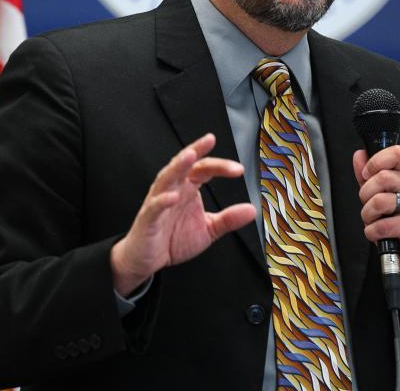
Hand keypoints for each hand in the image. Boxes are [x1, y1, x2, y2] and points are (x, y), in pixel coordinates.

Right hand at [110, 134, 255, 295]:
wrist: (148, 258)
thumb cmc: (173, 239)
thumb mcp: (208, 230)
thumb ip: (228, 219)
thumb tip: (252, 210)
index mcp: (188, 187)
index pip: (204, 168)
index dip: (221, 166)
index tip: (238, 170)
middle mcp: (173, 188)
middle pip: (184, 164)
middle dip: (196, 151)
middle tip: (209, 140)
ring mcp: (158, 201)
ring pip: (166, 177)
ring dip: (177, 166)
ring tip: (189, 155)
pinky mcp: (148, 218)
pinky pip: (155, 206)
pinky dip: (163, 200)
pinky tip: (173, 197)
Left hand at [353, 146, 399, 304]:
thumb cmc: (397, 225)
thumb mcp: (381, 196)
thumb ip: (368, 176)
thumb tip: (359, 155)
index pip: (396, 153)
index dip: (375, 162)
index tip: (366, 175)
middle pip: (382, 177)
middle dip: (365, 195)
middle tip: (369, 208)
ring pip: (379, 201)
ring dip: (367, 216)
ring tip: (374, 222)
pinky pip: (381, 224)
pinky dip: (372, 233)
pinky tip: (379, 235)